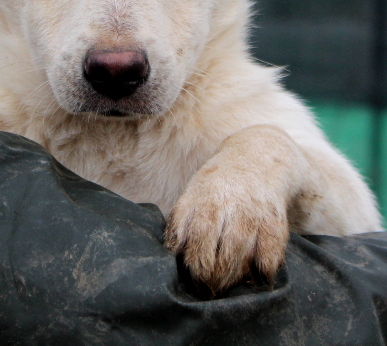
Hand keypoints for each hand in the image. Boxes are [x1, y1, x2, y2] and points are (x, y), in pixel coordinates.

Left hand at [164, 126, 294, 293]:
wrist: (260, 159)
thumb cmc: (219, 187)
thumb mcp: (194, 194)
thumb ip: (181, 221)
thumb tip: (172, 253)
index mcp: (202, 198)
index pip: (191, 235)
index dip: (190, 261)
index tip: (190, 277)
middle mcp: (227, 205)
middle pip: (213, 247)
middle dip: (208, 275)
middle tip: (207, 289)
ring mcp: (251, 215)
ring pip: (237, 253)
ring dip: (230, 277)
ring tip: (225, 287)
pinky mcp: (275, 226)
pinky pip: (268, 257)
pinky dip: (260, 273)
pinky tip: (253, 278)